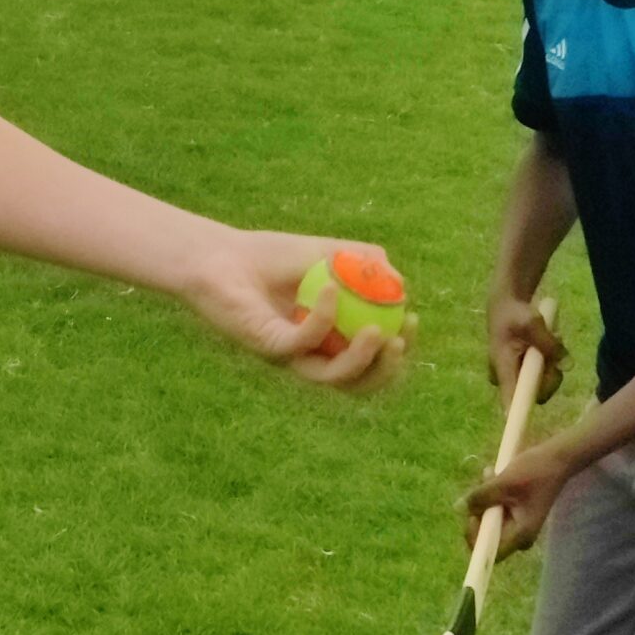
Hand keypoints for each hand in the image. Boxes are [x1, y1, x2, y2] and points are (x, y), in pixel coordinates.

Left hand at [181, 228, 414, 390]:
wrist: (221, 255)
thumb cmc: (271, 256)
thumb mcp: (328, 252)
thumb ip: (364, 262)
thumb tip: (399, 283)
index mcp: (329, 341)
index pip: (371, 360)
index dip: (397, 350)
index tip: (414, 321)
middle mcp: (310, 357)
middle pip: (357, 382)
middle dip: (386, 369)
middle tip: (400, 341)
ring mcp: (289, 356)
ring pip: (331, 378)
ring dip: (361, 360)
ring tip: (379, 332)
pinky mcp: (266, 347)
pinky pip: (301, 343)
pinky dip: (321, 319)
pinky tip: (329, 290)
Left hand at [463, 437, 575, 558]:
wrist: (558, 458)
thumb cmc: (535, 472)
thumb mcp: (503, 484)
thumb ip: (480, 497)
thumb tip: (458, 508)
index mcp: (520, 535)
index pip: (489, 552)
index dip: (475, 536)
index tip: (472, 514)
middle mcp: (519, 535)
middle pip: (487, 533)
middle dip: (479, 509)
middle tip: (483, 485)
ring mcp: (518, 524)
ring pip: (489, 518)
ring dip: (484, 496)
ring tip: (490, 474)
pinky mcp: (516, 512)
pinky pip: (495, 509)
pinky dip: (491, 494)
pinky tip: (494, 475)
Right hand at [486, 291, 565, 409]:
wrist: (507, 304)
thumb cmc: (514, 313)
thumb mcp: (532, 323)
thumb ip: (548, 344)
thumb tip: (565, 364)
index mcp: (503, 367)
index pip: (510, 400)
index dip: (519, 416)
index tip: (527, 428)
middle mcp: (508, 377)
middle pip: (536, 393)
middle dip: (550, 375)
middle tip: (553, 352)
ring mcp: (516, 375)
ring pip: (543, 384)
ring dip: (551, 366)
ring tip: (549, 341)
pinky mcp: (524, 371)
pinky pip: (543, 376)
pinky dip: (550, 363)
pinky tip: (547, 345)